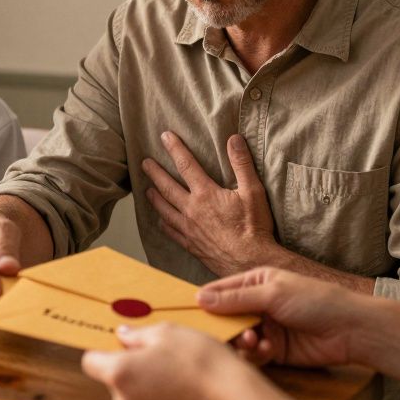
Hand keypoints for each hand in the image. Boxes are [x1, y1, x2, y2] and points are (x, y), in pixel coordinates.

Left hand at [81, 324, 242, 399]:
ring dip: (142, 376)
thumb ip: (136, 334)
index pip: (89, 361)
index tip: (116, 341)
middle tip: (151, 347)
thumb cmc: (197, 359)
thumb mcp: (164, 332)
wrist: (229, 392)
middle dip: (126, 362)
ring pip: (130, 390)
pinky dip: (156, 390)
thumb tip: (123, 335)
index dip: (101, 349)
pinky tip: (177, 378)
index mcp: (118, 373)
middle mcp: (124, 399)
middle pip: (111, 377)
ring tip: (169, 362)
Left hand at [142, 132, 276, 276]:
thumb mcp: (253, 191)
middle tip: (144, 162)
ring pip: (164, 209)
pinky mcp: (190, 245)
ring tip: (147, 189)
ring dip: (154, 197)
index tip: (164, 137)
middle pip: (167, 187)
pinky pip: (170, 232)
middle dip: (154, 172)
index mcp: (206, 194)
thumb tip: (234, 140)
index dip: (175, 148)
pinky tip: (160, 220)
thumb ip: (242, 164)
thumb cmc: (254, 227)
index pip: (186, 164)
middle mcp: (192, 210)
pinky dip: (163, 223)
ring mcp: (188, 228)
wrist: (250, 262)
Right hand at [199, 267, 366, 367]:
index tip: (189, 315)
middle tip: (226, 335)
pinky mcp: (274, 351)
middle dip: (224, 327)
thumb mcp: (273, 294)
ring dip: (242, 342)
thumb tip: (200, 298)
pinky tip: (268, 351)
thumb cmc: (316, 301)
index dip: (205, 302)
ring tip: (254, 342)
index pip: (221, 291)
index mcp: (256, 282)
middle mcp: (258, 304)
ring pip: (238, 338)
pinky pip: (253, 355)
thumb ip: (236, 298)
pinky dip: (257, 354)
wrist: (350, 330)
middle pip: (226, 317)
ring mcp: (266, 328)